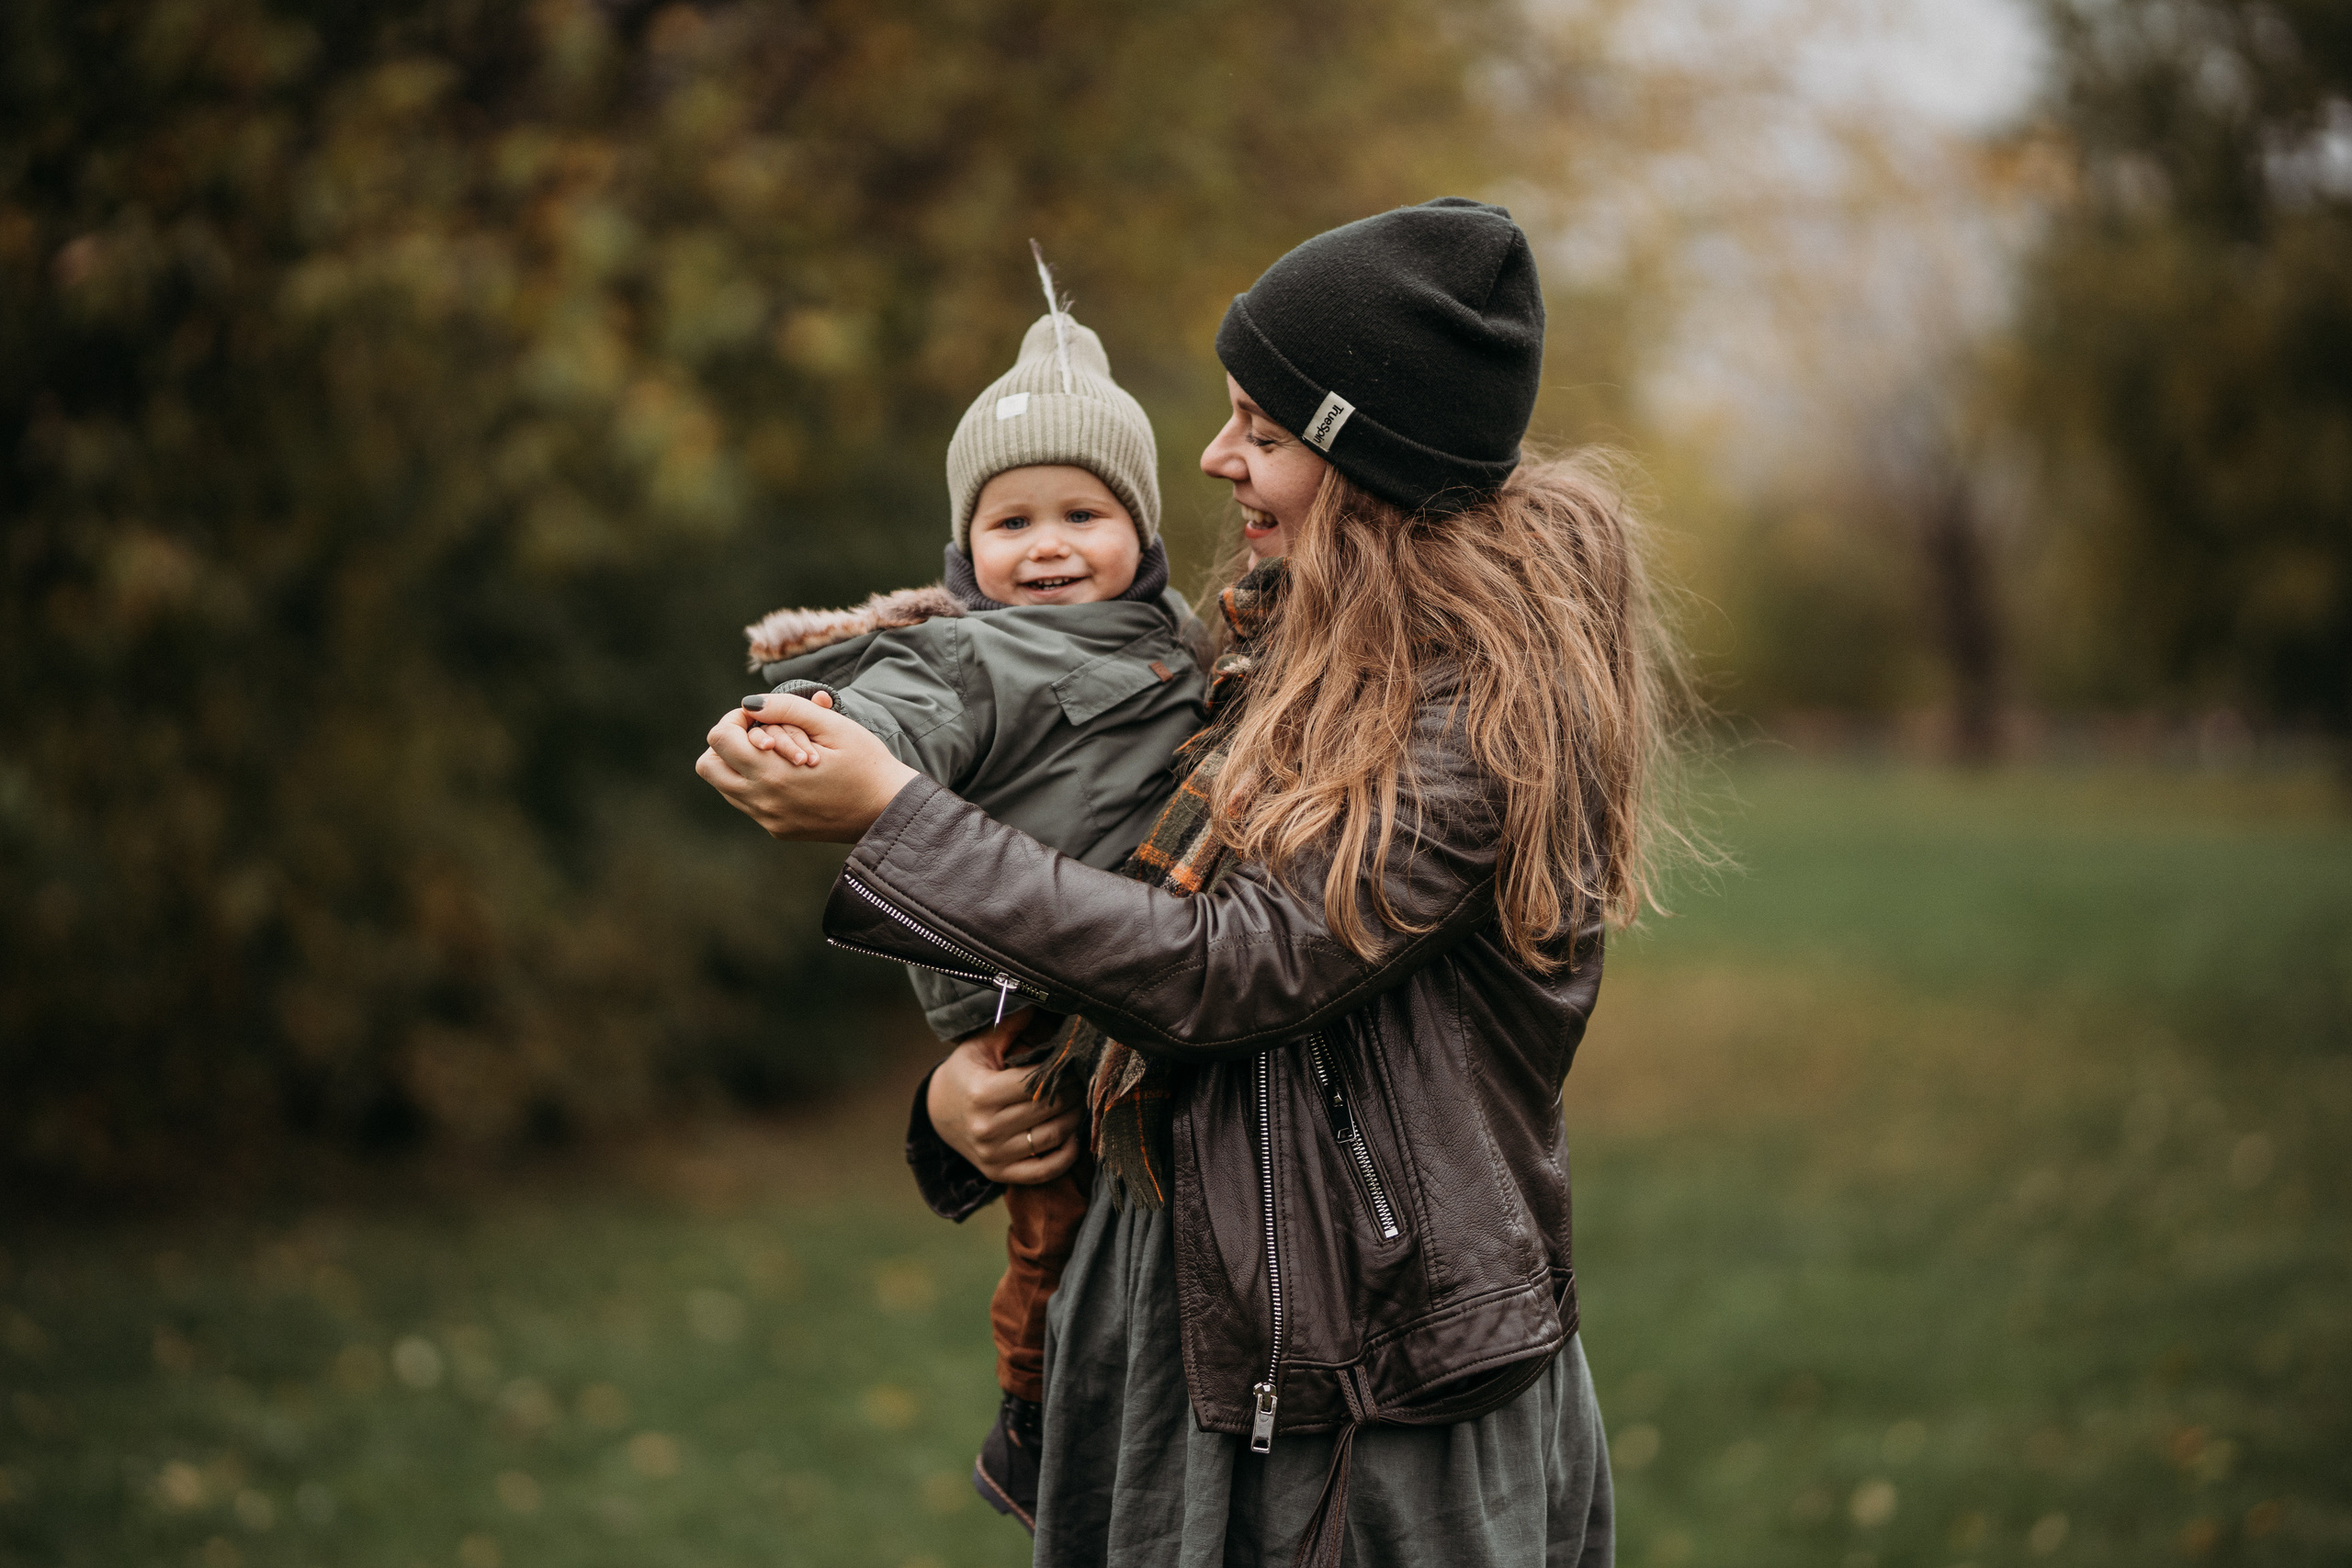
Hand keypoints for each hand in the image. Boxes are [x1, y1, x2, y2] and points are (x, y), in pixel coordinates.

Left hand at [695, 691, 918, 841]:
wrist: (889, 810)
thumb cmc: (866, 763)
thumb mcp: (832, 726)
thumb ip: (787, 708)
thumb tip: (749, 704)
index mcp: (772, 773)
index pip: (718, 740)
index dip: (734, 718)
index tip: (760, 715)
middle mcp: (763, 801)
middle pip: (709, 766)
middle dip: (727, 743)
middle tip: (760, 733)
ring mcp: (769, 819)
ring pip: (725, 786)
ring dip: (740, 764)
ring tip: (777, 753)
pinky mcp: (778, 830)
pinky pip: (748, 804)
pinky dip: (757, 784)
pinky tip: (789, 776)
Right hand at [927, 1029, 1081, 1185]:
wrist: (940, 1112)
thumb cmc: (967, 1073)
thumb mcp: (979, 1045)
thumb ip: (1008, 1024)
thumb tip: (1038, 999)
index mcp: (982, 1093)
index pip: (1037, 1083)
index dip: (1061, 1072)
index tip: (1073, 1062)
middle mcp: (986, 1128)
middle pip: (1049, 1109)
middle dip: (1073, 1092)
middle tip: (1082, 1079)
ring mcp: (993, 1155)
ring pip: (1053, 1137)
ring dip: (1075, 1118)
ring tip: (1079, 1101)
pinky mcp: (1000, 1174)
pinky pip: (1045, 1170)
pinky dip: (1067, 1155)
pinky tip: (1073, 1136)